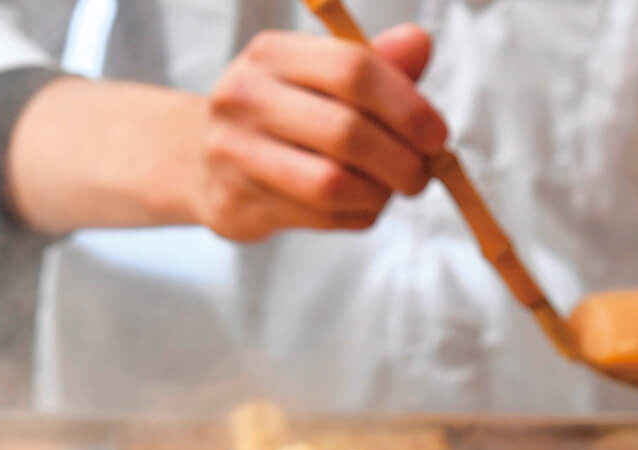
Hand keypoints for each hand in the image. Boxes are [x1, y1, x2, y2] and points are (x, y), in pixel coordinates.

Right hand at [189, 25, 447, 241]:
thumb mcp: (321, 78)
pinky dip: (355, 216)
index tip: (436, 135)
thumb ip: (375, 64)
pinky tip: (357, 206)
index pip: (353, 69)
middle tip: (421, 175)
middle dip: (401, 160)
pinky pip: (319, 217)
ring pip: (332, 183)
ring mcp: (235, 154)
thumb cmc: (281, 115)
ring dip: (378, 195)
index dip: (407, 106)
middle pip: (347, 131)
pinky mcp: (237, 204)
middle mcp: (245, 97)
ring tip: (388, 191)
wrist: (201, 162)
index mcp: (272, 55)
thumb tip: (420, 44)